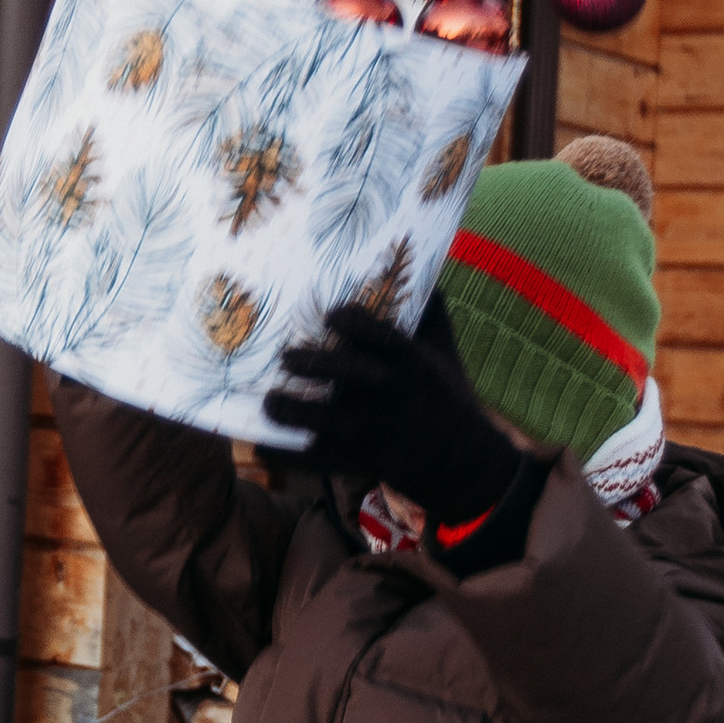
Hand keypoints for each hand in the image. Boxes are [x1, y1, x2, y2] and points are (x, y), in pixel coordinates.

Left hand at [261, 299, 521, 527]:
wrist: (462, 461)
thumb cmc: (444, 392)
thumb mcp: (444, 350)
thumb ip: (429, 309)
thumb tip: (415, 259)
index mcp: (416, 365)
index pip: (388, 341)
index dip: (360, 326)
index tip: (331, 314)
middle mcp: (399, 398)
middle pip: (357, 380)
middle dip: (320, 367)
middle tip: (286, 356)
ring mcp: (382, 433)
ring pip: (336, 424)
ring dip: (299, 413)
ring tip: (268, 402)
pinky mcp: (367, 463)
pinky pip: (325, 461)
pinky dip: (292, 456)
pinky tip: (260, 445)